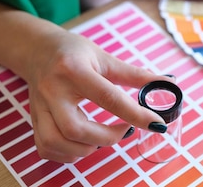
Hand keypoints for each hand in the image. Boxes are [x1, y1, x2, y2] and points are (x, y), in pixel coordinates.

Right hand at [22, 31, 172, 162]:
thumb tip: (168, 83)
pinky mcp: (34, 120)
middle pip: (76, 128)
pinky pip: (47, 149)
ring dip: (86, 148)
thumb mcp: (105, 57)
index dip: (136, 114)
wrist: (36, 49)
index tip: (156, 124)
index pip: (108, 97)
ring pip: (57, 142)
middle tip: (125, 130)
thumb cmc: (73, 52)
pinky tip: (83, 143)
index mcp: (73, 70)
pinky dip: (68, 154)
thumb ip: (136, 75)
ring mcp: (39, 107)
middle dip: (107, 137)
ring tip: (102, 137)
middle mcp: (52, 90)